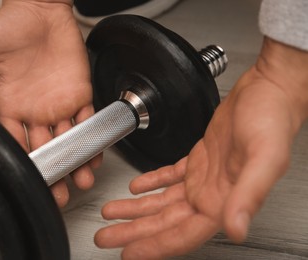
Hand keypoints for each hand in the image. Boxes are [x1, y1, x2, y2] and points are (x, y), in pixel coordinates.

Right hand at [0, 0, 100, 206]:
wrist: (41, 9)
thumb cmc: (11, 24)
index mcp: (11, 106)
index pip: (15, 142)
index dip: (23, 162)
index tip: (30, 181)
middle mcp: (35, 110)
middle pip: (44, 149)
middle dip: (52, 171)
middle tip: (58, 194)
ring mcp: (59, 104)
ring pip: (69, 140)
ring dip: (75, 161)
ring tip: (80, 182)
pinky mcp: (79, 94)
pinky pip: (87, 121)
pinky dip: (93, 137)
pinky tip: (95, 154)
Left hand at [94, 37, 307, 258]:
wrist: (268, 91)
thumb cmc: (272, 119)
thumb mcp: (264, 157)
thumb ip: (249, 195)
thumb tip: (236, 228)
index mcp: (224, 201)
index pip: (183, 235)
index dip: (154, 246)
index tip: (129, 253)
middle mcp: (211, 195)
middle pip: (165, 222)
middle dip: (133, 230)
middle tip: (106, 236)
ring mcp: (204, 178)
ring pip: (162, 201)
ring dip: (136, 208)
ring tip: (112, 212)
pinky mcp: (199, 160)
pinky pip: (170, 177)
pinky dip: (152, 182)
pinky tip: (137, 187)